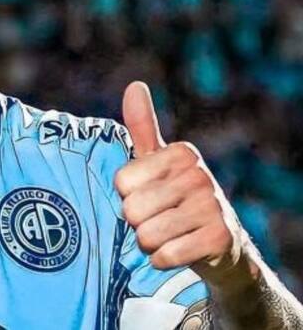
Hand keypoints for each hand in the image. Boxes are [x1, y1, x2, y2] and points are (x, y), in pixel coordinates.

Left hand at [114, 82, 244, 282]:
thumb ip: (142, 126)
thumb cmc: (178, 197)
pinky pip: (164, 255)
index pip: (121, 181)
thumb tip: (134, 85)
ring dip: (149, 243)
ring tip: (169, 234)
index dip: (128, 195)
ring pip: (146, 234)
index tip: (151, 194)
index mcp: (181, 152)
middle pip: (131, 209)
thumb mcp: (160, 161)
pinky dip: (163, 259)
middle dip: (137, 222)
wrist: (222, 246)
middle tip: (160, 218)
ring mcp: (212, 206)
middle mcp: (199, 175)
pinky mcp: (218, 239)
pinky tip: (178, 250)